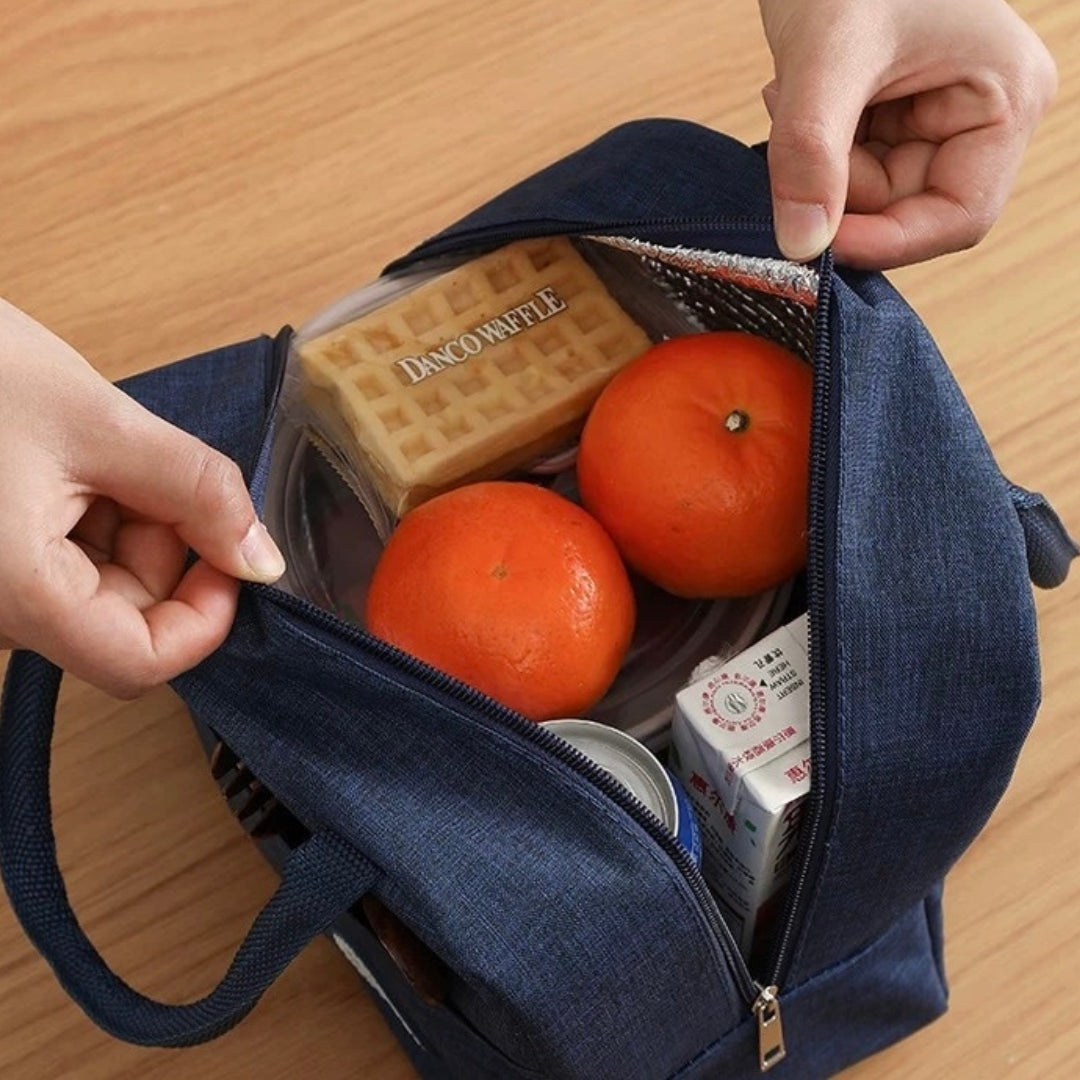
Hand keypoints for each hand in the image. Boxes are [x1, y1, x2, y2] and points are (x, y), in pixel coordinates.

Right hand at [0, 299, 285, 696]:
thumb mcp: (96, 422)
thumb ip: (195, 491)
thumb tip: (263, 560)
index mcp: (14, 594)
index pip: (140, 664)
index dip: (205, 616)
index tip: (232, 555)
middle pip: (127, 617)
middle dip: (167, 545)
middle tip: (153, 465)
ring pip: (102, 584)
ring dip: (133, 521)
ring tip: (97, 446)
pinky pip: (67, 557)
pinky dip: (98, 511)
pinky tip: (77, 456)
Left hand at [757, 0, 1057, 268]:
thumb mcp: (827, 55)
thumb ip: (811, 154)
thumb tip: (801, 248)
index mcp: (1006, 100)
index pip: (956, 217)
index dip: (886, 241)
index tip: (813, 241)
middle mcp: (984, 115)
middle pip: (905, 209)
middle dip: (838, 186)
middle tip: (793, 124)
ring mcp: (940, 114)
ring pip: (868, 192)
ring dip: (816, 163)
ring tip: (793, 91)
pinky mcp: (898, 110)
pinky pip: (849, 164)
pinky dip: (812, 145)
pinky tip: (797, 91)